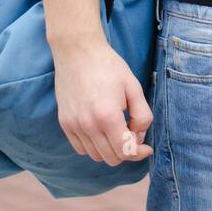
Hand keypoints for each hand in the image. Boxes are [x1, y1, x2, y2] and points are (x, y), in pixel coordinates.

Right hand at [52, 35, 153, 166]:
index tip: (147, 147)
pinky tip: (101, 129)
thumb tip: (139, 137)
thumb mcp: (134, 87)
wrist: (77, 51)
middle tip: (131, 131)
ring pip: (96, 156)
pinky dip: (94, 146)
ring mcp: (73, 125)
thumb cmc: (108, 66)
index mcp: (107, 116)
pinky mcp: (64, 123)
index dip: (139, 153)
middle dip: (126, 150)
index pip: (125, 152)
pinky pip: (81, 148)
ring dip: (110, 149)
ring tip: (116, 129)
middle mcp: (88, 125)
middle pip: (111, 158)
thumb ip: (143, 115)